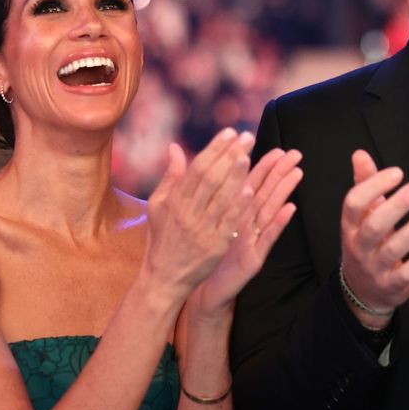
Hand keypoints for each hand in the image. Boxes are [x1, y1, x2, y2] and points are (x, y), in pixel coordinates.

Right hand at [144, 129, 255, 299]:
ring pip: (220, 198)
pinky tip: (249, 190)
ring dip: (235, 176)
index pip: (196, 168)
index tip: (229, 132)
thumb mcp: (158, 206)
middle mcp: (187, 213)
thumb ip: (170, 176)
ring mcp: (201, 230)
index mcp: (174, 201)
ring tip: (248, 155)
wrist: (164, 277)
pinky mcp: (214, 247)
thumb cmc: (162, 238)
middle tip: (247, 137)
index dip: (214, 148)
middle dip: (229, 155)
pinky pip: (228, 223)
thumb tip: (174, 147)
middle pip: (210, 179)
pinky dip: (238, 207)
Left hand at [190, 147, 303, 318]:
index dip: (264, 166)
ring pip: (270, 210)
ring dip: (284, 192)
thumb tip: (212, 170)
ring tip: (297, 173)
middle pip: (265, 193)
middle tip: (295, 153)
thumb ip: (212, 197)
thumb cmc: (208, 254)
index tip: (277, 148)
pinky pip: (267, 238)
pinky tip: (290, 209)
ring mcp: (253, 240)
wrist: (205, 288)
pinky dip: (279, 223)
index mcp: (235, 213)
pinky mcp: (255, 258)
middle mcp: (248, 224)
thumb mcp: (209, 223)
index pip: (251, 184)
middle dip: (280, 172)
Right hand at [339, 150, 408, 328]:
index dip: (373, 186)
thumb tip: (360, 153)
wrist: (364, 290)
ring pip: (394, 248)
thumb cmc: (367, 243)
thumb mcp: (362, 216)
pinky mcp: (392, 284)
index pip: (353, 203)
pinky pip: (408, 271)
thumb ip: (364, 184)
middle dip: (397, 205)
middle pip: (374, 225)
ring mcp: (375, 267)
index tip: (398, 172)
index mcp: (349, 226)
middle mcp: (358, 247)